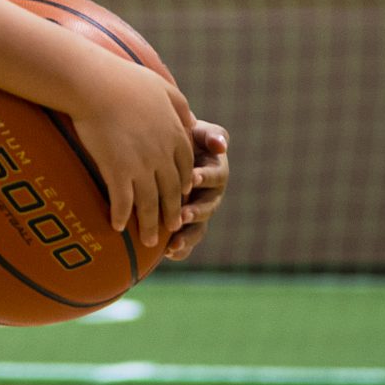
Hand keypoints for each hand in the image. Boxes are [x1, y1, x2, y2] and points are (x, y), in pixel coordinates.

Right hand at [67, 61, 195, 249]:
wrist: (94, 84)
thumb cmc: (124, 80)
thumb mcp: (162, 88)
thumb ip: (180, 107)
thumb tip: (191, 121)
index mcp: (174, 136)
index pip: (184, 170)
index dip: (182, 188)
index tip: (179, 200)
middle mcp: (162, 155)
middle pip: (171, 193)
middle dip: (171, 214)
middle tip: (169, 230)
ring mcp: (140, 165)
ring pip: (150, 204)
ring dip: (149, 225)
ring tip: (147, 241)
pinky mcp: (117, 170)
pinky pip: (122, 201)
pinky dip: (120, 215)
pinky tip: (116, 226)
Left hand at [164, 120, 229, 261]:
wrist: (163, 150)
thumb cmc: (182, 137)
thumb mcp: (196, 131)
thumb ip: (209, 135)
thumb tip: (221, 145)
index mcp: (215, 171)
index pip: (215, 175)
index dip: (205, 177)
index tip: (193, 177)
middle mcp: (210, 194)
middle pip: (208, 206)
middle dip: (196, 210)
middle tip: (183, 214)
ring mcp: (199, 212)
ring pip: (199, 228)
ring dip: (188, 236)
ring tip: (174, 243)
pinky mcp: (188, 225)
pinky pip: (188, 242)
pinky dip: (181, 250)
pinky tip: (168, 254)